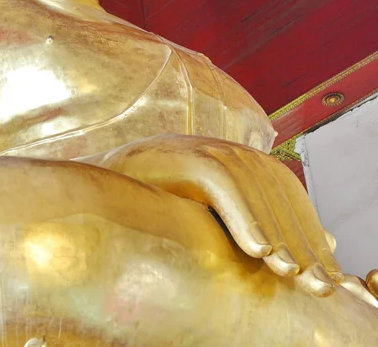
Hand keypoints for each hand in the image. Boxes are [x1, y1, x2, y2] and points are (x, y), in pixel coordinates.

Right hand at [80, 134, 342, 296]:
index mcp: (240, 164)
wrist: (105, 186)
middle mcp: (228, 151)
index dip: (310, 233)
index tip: (327, 275)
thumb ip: (264, 226)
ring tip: (291, 273)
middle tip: (321, 285)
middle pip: (278, 192)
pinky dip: (242, 214)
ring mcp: (204, 149)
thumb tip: (328, 240)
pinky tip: (257, 249)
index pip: (287, 196)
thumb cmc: (162, 205)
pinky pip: (220, 182)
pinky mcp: (182, 155)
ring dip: (276, 232)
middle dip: (302, 239)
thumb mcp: (217, 219)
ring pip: (255, 186)